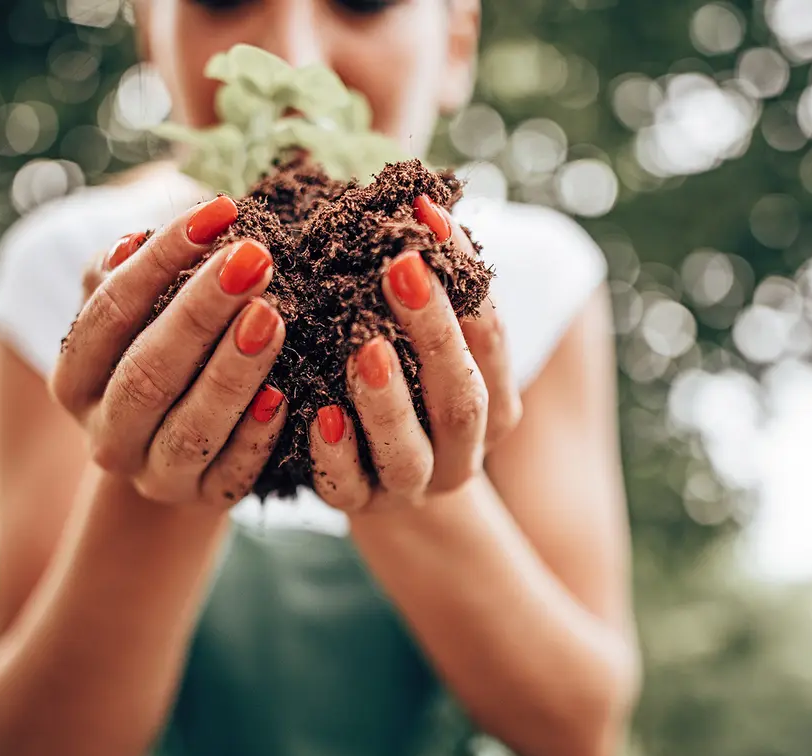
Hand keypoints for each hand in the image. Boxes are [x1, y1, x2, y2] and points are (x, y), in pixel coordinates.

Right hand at [49, 196, 288, 506]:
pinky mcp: (205, 499)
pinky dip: (257, 435)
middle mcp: (106, 433)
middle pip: (147, 371)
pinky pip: (232, 473)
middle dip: (201, 311)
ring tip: (270, 316)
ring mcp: (154, 474)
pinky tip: (284, 394)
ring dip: (232, 370)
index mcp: (75, 378)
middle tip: (254, 258)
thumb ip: (119, 275)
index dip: (160, 260)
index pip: (109, 312)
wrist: (174, 447)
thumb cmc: (154, 353)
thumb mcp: (128, 315)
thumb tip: (132, 243)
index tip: (218, 212)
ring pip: (190, 426)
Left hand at [309, 197, 522, 511]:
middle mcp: (464, 450)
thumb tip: (415, 193)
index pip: (491, 335)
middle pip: (459, 397)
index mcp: (494, 401)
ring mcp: (411, 484)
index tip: (426, 215)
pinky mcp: (358, 506)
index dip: (464, 276)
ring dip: (387, 398)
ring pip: (410, 451)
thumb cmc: (403, 383)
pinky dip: (335, 452)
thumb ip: (431, 285)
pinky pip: (348, 486)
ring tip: (365, 345)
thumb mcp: (423, 337)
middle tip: (402, 267)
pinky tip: (317, 413)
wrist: (376, 478)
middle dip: (434, 332)